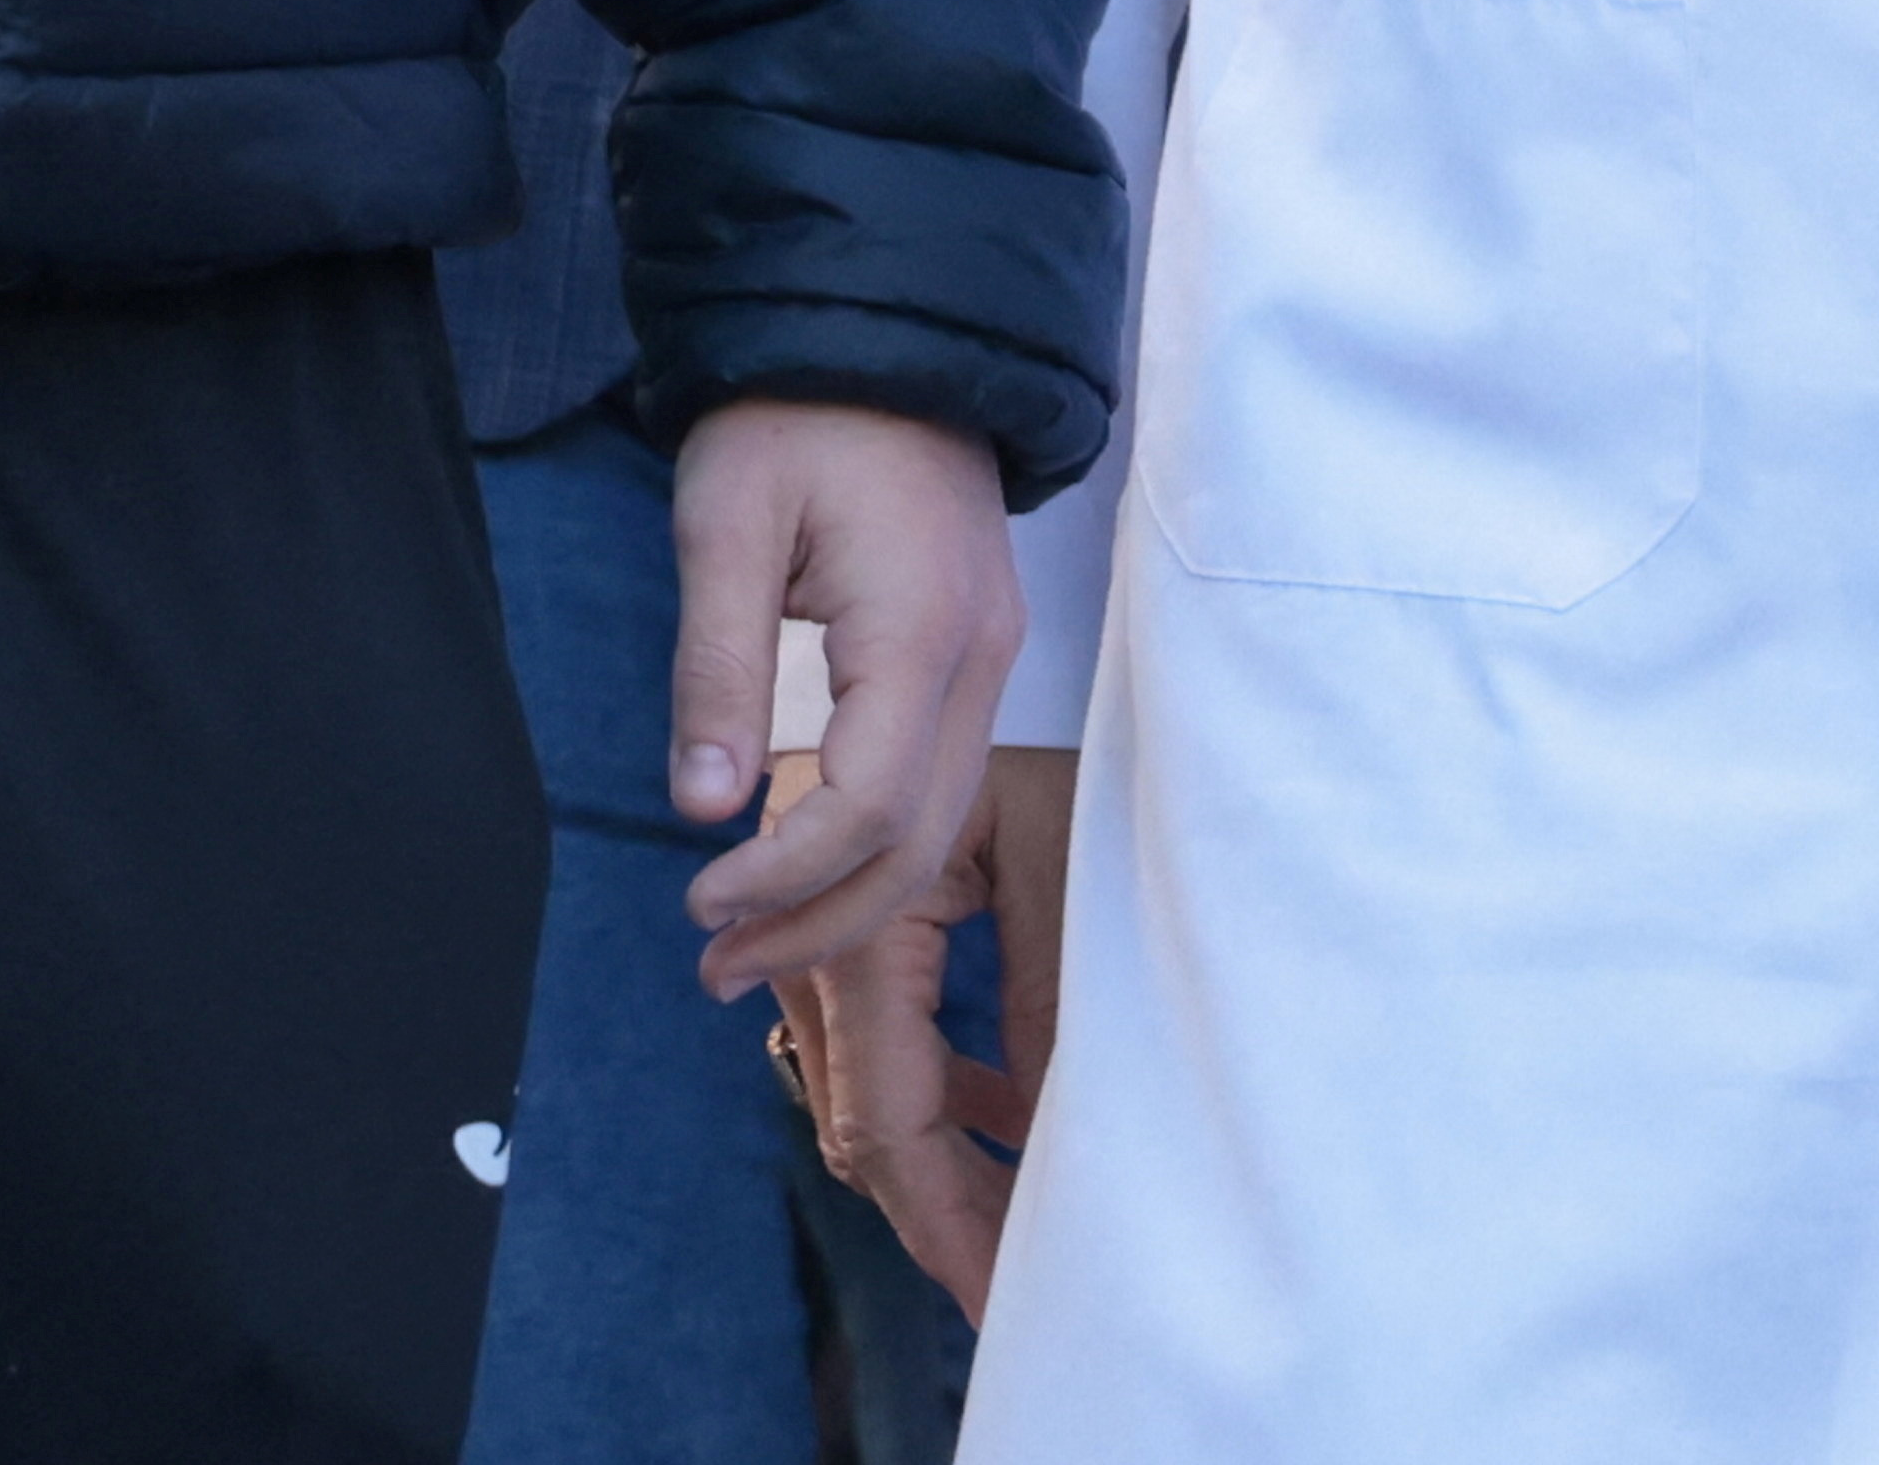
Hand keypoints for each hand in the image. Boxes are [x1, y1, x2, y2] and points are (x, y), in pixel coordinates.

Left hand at [672, 395, 1024, 1010]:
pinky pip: (938, 782)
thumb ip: (719, 667)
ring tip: (746, 946)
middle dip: (818, 925)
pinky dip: (875, 847)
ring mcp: (990, 659)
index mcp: (921, 632)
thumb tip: (703, 807)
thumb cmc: (792, 414)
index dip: (784, 876)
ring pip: (937, 827)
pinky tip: (804, 869)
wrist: (885, 329)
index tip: (698, 904)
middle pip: (917, 846)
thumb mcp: (726, 521)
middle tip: (711, 967)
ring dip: (846, 900)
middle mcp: (979, 662)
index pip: (868, 806)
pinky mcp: (973, 652)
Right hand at [787, 741, 1069, 1314]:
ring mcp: (818, 921)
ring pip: (870, 1086)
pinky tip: (1004, 1116)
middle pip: (867, 1115)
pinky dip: (942, 1090)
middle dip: (945, 1211)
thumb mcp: (1062, 855)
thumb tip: (1052, 1144)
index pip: (889, 1111)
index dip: (944, 1217)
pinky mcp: (848, 912)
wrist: (937, 581)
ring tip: (1027, 1224)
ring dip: (949, 1155)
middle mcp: (816, 926)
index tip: (999, 1297)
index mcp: (864, 914)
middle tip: (1017, 1292)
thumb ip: (1047, 1004)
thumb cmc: (1018, 708)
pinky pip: (881, 1033)